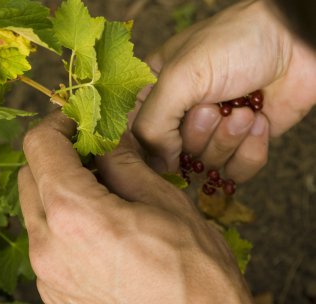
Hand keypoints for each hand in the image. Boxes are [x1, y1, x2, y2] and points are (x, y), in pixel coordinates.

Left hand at [18, 111, 251, 303]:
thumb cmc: (193, 268)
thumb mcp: (162, 199)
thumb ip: (122, 161)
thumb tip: (105, 136)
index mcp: (75, 216)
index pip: (40, 147)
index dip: (58, 124)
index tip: (79, 121)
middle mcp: (49, 248)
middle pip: (30, 176)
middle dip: (56, 154)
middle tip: (92, 150)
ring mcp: (47, 276)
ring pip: (35, 209)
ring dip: (58, 187)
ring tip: (99, 187)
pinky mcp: (54, 292)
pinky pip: (45, 241)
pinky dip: (62, 220)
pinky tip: (97, 222)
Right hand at [133, 0, 315, 181]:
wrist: (295, 43)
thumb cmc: (232, 44)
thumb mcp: (180, 76)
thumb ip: (154, 123)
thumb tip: (158, 164)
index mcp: (155, 94)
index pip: (134, 133)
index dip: (146, 146)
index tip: (162, 142)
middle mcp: (179, 116)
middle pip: (172, 155)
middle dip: (198, 134)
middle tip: (212, 107)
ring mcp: (211, 132)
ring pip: (206, 164)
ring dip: (227, 139)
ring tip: (243, 110)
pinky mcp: (240, 144)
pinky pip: (236, 171)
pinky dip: (250, 151)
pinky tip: (258, 121)